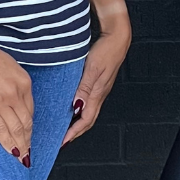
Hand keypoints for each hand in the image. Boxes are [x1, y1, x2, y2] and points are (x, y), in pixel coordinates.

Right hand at [0, 32, 34, 163]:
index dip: (30, 126)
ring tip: (20, 157)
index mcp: (23, 82)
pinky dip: (6, 142)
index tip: (30, 136)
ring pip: (15, 129)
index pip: (30, 110)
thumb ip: (13, 83)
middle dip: (28, 140)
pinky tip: (9, 151)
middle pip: (26, 122)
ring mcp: (0, 101)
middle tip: (28, 153)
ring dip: (19, 145)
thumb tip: (15, 100)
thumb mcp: (6, 65)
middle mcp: (15, 92)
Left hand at [62, 23, 130, 144]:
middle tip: (62, 141)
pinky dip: (78, 110)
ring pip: (87, 112)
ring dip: (76, 123)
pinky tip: (71, 107)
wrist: (117, 38)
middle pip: (87, 120)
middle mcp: (99, 94)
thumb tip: (77, 106)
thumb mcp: (92, 69)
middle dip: (75, 132)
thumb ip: (85, 88)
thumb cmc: (106, 51)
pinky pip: (87, 102)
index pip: (85, 120)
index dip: (73, 133)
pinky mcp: (97, 83)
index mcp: (97, 94)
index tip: (62, 142)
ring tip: (64, 128)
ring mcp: (99, 90)